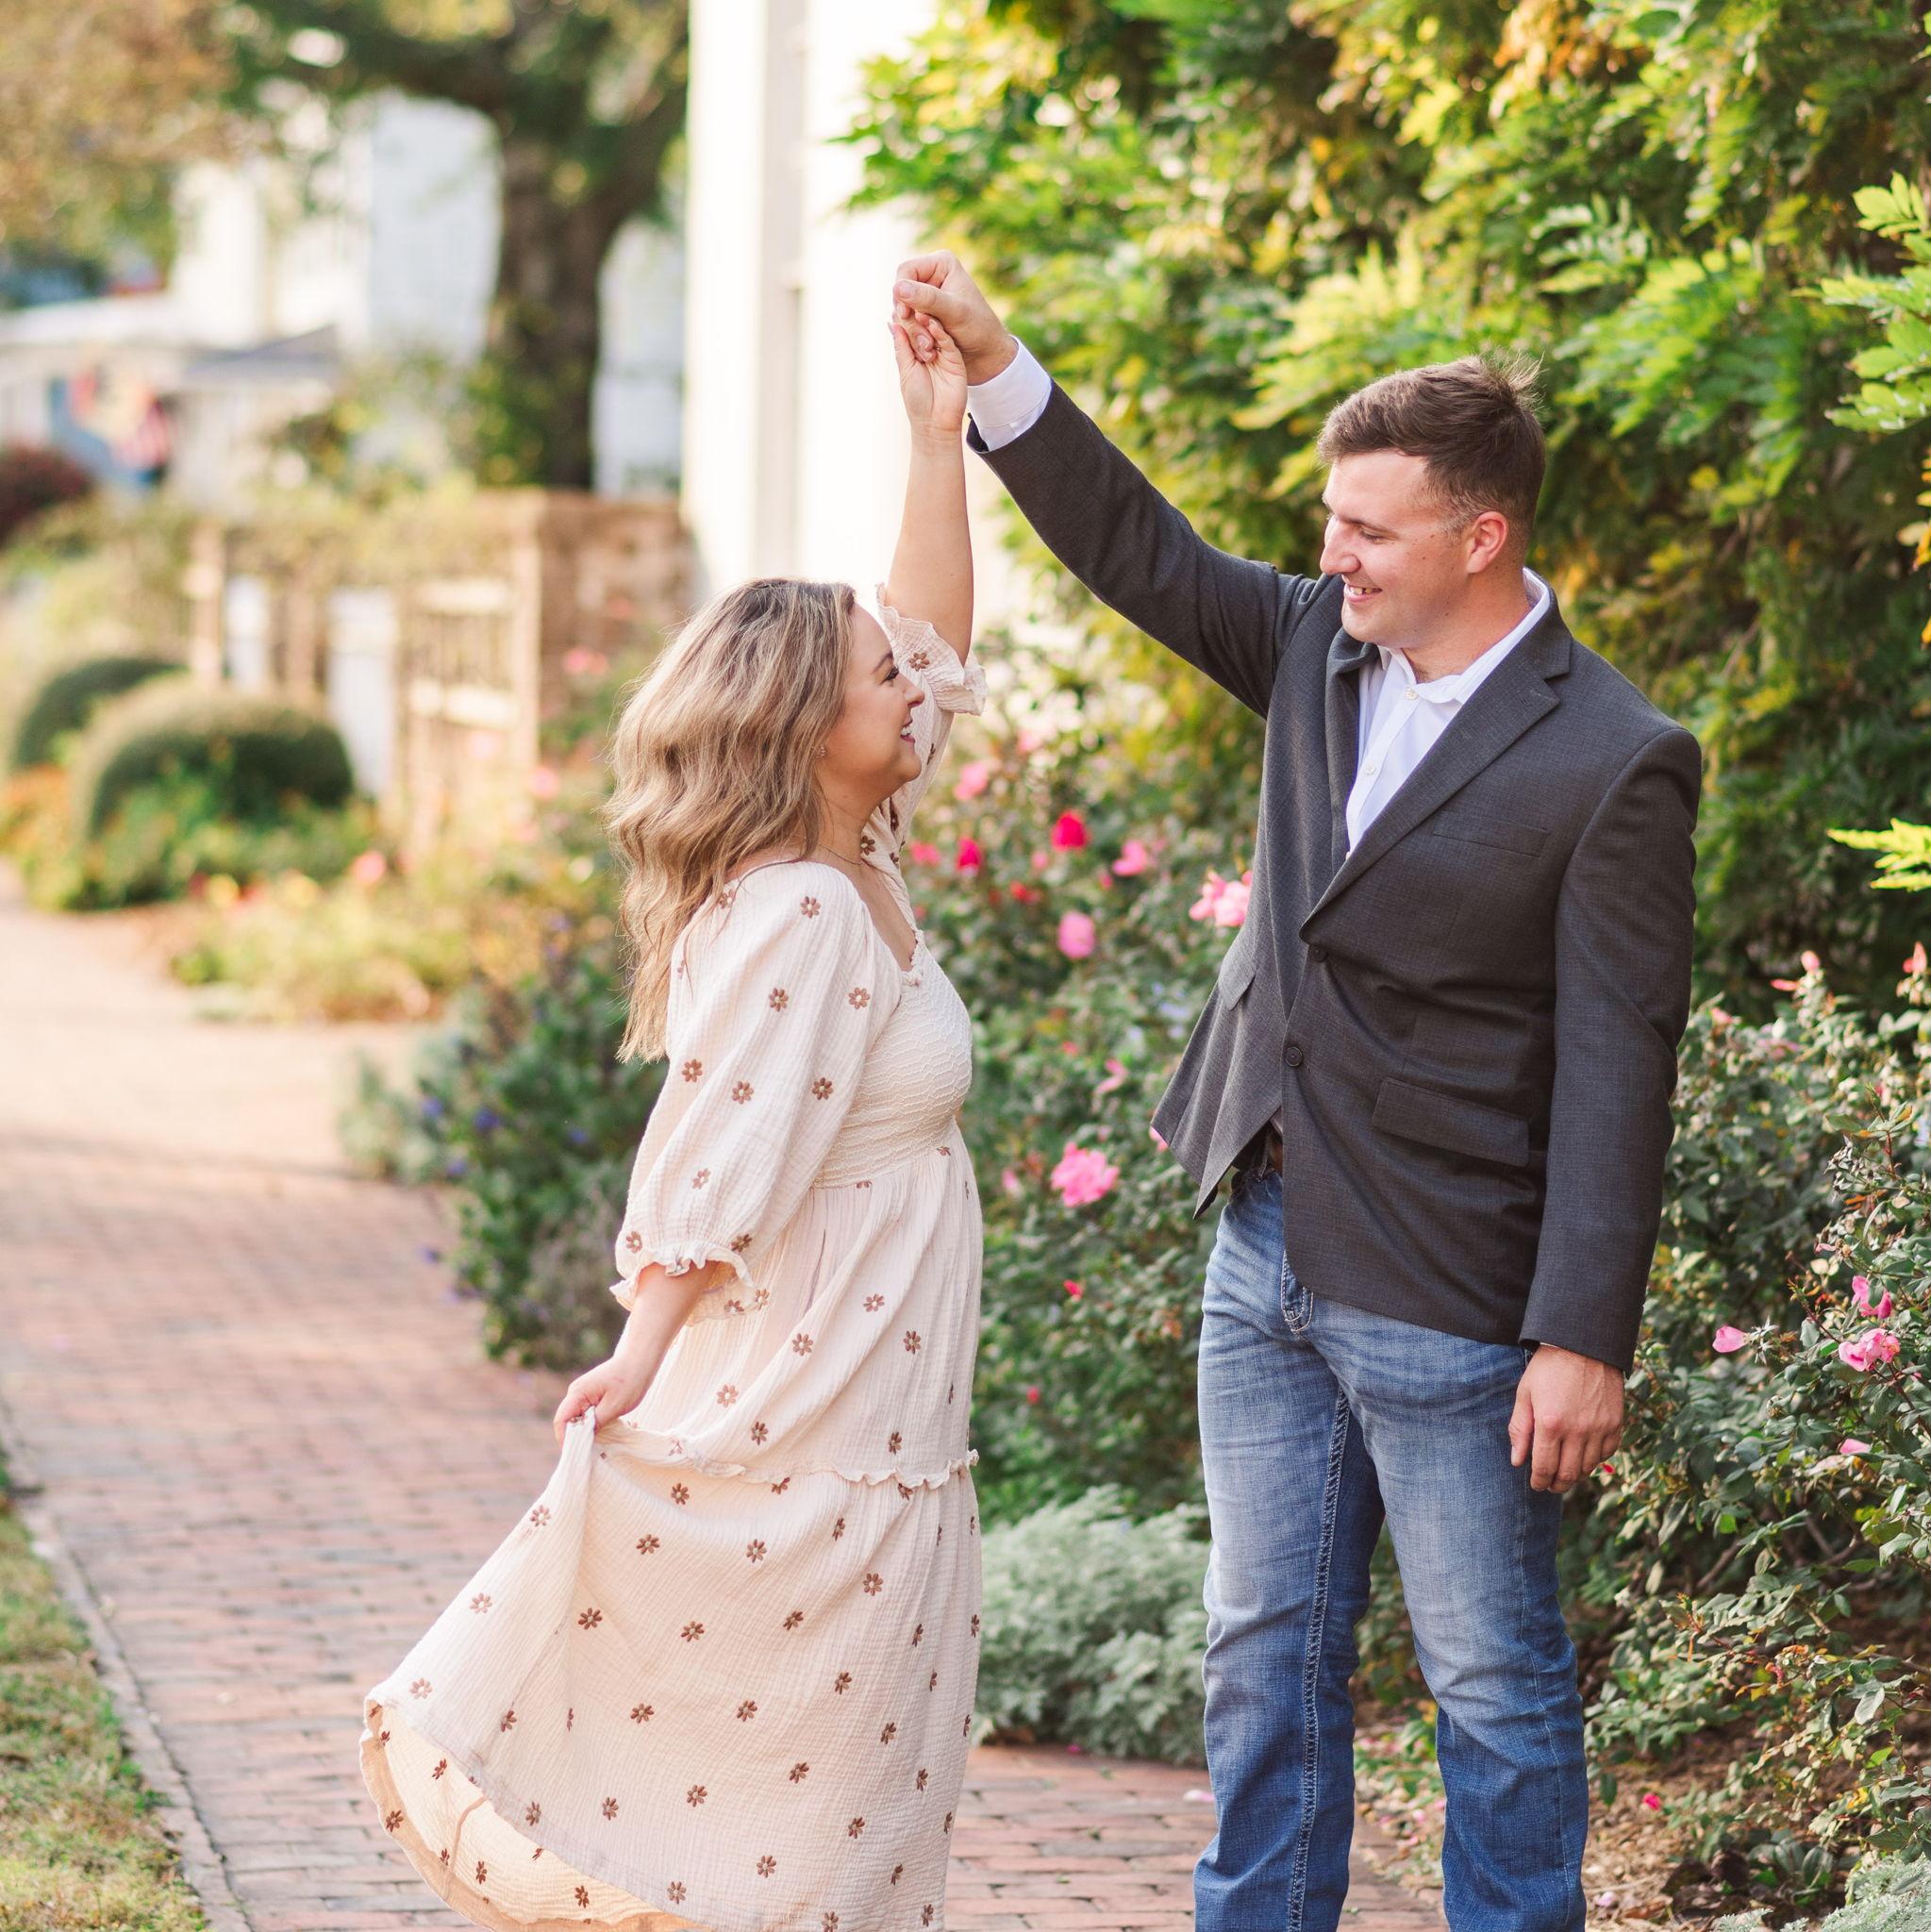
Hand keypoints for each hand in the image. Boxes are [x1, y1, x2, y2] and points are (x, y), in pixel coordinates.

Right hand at [552, 1349, 655, 1447]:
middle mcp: (575, 1393)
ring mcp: (583, 1393)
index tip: (577, 1454)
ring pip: (576, 1419)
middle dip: (574, 1438)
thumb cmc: (630, 1380)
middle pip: (566, 1421)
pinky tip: (602, 1432)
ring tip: (597, 1445)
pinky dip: (590, 1425)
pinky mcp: (591, 1395)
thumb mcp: (614, 1406)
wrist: (639, 1358)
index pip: (561, 1420)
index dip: (565, 1439)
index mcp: (578, 1393)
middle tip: (588, 1454)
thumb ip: (596, 1422)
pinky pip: (584, 1414)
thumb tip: (583, 1438)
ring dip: (583, 1432)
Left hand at [891, 310, 966, 436]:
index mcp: (915, 353)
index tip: (896, 303)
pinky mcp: (956, 360)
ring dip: (927, 321)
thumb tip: (892, 322)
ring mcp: (944, 354)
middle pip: (923, 328)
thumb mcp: (906, 370)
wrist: (935, 423)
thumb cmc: (917, 400)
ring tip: (920, 311)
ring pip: (936, 332)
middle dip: (915, 318)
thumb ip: (902, 346)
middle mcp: (930, 351)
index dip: (904, 318)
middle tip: (908, 304)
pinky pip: (949, 342)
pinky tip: (933, 323)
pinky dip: (941, 332)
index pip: (909, 331)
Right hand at [893, 251, 1015, 385]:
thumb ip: (927, 299)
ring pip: (901, 310)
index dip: (900, 291)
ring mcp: (925, 297)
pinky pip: (906, 323)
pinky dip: (913, 336)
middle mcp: (931, 276)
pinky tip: (927, 348)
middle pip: (900, 291)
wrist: (986, 352)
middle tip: (923, 337)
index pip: (906, 270)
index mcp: (941, 264)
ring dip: (911, 330)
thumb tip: (897, 288)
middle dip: (907, 316)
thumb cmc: (978, 328)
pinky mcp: (923, 314)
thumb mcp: (954, 312)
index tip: (905, 314)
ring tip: (929, 347)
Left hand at [1507, 1342, 1623, 1493]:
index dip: (1538, 1481)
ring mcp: (1599, 1428)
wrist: (1584, 1345)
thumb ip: (1520, 1429)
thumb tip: (1517, 1460)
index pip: (1544, 1467)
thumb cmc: (1548, 1367)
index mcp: (1550, 1424)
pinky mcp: (1616, 1424)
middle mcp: (1577, 1430)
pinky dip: (1595, 1460)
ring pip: (1588, 1467)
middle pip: (1568, 1474)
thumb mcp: (1525, 1393)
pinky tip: (1584, 1456)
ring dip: (1575, 1475)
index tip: (1536, 1485)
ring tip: (1565, 1473)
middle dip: (1556, 1484)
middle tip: (1550, 1485)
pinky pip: (1607, 1453)